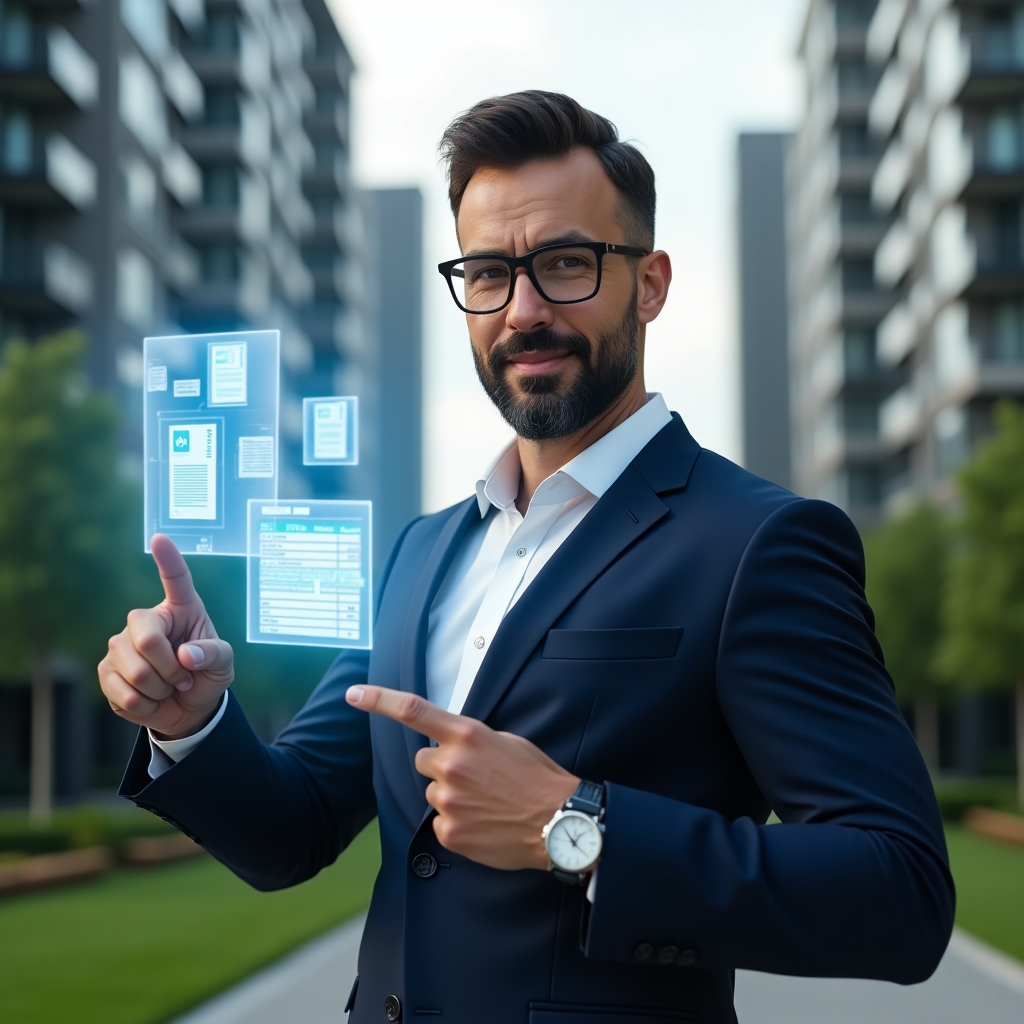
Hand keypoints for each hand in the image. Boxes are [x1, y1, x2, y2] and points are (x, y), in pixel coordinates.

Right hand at [98, 534, 233, 739]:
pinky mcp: (106, 670)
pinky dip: (145, 705)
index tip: (160, 538)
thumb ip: (213, 655)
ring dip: (159, 690)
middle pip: (146, 639)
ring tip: (167, 688)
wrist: (187, 708)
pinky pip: (124, 692)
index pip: (176, 580)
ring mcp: (121, 645)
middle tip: (183, 679)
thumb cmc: (206, 674)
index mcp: (180, 609)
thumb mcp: (224, 664)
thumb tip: (186, 655)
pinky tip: (151, 700)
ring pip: (135, 670)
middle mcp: (146, 621)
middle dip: (170, 669)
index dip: (168, 559)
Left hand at [346, 684, 578, 870]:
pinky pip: (441, 823)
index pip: (412, 711)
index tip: (353, 695)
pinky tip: (484, 823)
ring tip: (486, 802)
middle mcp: (451, 764)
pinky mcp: (448, 832)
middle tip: (475, 777)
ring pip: (433, 792)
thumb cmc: (537, 779)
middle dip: (442, 766)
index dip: (378, 700)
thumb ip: (470, 739)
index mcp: (466, 735)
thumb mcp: (507, 741)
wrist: (557, 823)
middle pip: (423, 760)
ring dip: (451, 795)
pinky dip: (458, 823)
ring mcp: (447, 800)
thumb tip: (450, 744)